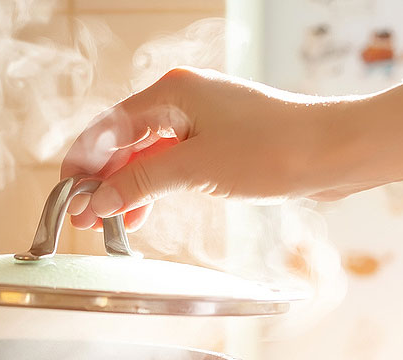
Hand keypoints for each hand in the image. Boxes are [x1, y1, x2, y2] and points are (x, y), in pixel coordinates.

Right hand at [61, 67, 350, 230]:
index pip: (108, 128)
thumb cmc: (274, 149)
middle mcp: (183, 100)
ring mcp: (202, 121)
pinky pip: (171, 164)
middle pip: (123, 142)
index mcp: (172, 92)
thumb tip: (97, 200)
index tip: (67, 196)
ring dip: (125, 189)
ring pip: (146, 155)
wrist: (335, 152)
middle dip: (101, 181)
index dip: (83, 164)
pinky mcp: (219, 142)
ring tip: (105, 224)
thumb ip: (139, 182)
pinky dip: (152, 187)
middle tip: (81, 218)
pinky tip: (139, 214)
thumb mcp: (194, 169)